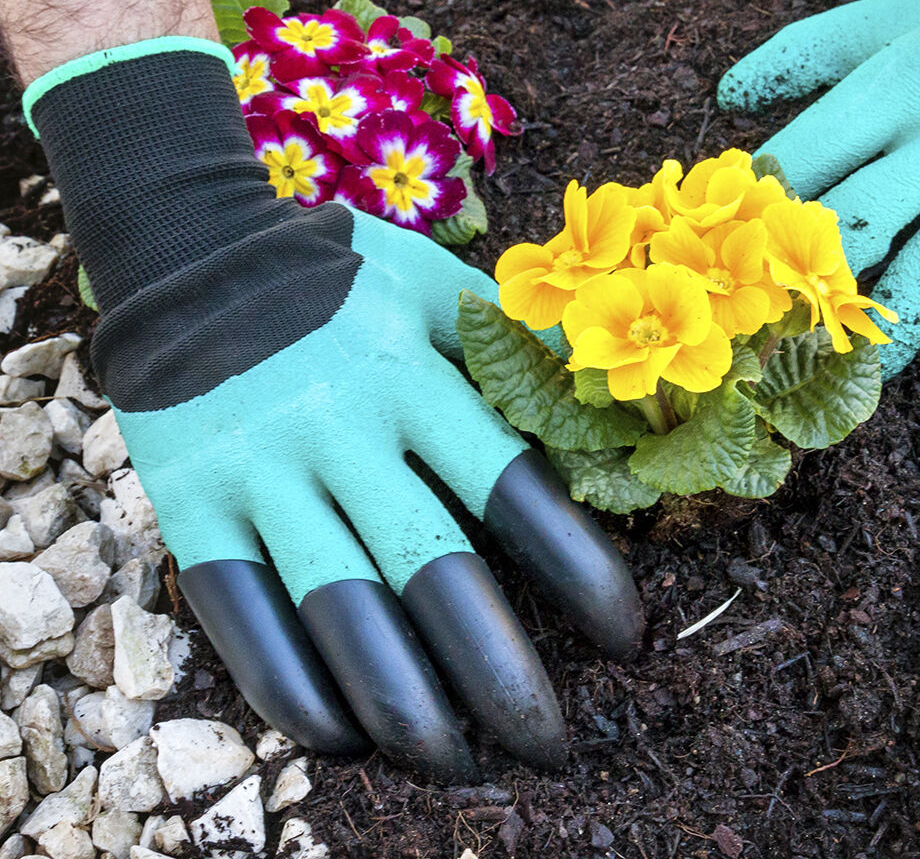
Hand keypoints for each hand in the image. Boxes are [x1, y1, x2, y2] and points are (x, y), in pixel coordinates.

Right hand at [28, 43, 642, 781]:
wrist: (191, 255)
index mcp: (413, 372)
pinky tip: (347, 738)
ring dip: (405, 707)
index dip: (580, 573)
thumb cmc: (339, 274)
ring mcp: (261, 471)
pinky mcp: (194, 507)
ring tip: (461, 764)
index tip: (628, 639)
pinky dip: (292, 691)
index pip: (516, 487)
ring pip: (339, 612)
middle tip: (553, 745)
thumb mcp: (434, 285)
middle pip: (433, 571)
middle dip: (501, 674)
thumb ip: (516, 345)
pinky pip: (241, 617)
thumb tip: (610, 399)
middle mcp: (341, 427)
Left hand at [717, 0, 919, 387]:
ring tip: (875, 370)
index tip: (736, 261)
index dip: (765, 212)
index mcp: (891, 92)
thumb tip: (725, 97)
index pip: (808, 158)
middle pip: (864, 221)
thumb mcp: (880, 29)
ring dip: (902, 327)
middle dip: (815, 282)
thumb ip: (801, 55)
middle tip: (782, 335)